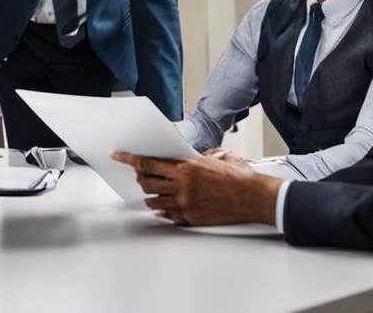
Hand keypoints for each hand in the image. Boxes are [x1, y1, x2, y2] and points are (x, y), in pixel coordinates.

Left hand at [110, 150, 281, 225]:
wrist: (255, 197)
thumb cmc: (240, 177)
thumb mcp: (220, 156)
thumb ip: (203, 154)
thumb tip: (195, 154)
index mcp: (186, 167)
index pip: (148, 162)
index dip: (128, 159)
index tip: (117, 155)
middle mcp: (182, 185)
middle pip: (147, 182)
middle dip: (140, 177)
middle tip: (139, 175)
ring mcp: (185, 203)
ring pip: (154, 201)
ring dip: (150, 195)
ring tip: (152, 192)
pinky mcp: (191, 218)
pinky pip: (167, 216)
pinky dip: (162, 211)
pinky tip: (163, 208)